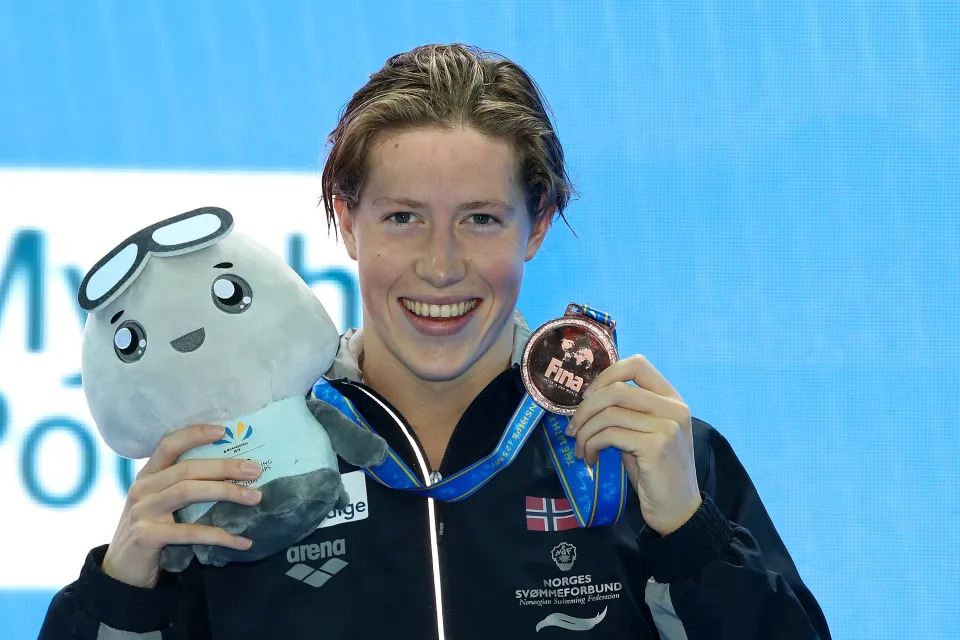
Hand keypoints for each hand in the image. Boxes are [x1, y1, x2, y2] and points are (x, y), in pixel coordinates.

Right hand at [101, 424, 262, 587]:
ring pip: (188, 491)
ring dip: (226, 492)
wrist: (121, 572)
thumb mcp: (160, 504)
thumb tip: (234, 475)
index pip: (169, 445)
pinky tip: (242, 541)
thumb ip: (183, 487)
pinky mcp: (146, 536)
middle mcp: (142, 488)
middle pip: (187, 469)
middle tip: (255, 470)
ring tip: (255, 497)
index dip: (194, 434)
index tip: (223, 430)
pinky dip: (219, 536)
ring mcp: (142, 511)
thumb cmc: (151, 532)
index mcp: (147, 476)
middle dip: (224, 467)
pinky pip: (190, 532)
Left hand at [568, 354, 701, 535]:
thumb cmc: (656, 472)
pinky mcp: (656, 446)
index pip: (637, 364)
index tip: (587, 398)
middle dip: (585, 408)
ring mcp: (667, 426)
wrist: (677, 510)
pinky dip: (592, 445)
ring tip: (581, 449)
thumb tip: (586, 401)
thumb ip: (625, 413)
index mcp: (672, 398)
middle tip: (573, 429)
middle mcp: (674, 407)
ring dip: (585, 431)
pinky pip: (609, 435)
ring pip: (609, 413)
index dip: (605, 375)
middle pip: (616, 389)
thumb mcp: (642, 434)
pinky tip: (591, 459)